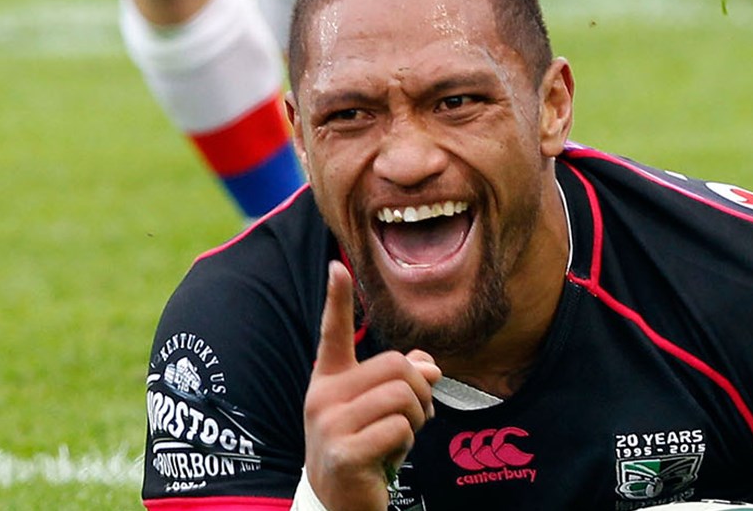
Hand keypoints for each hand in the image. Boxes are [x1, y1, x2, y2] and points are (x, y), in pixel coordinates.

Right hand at [303, 261, 441, 509]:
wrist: (342, 503)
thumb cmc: (367, 449)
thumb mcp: (382, 411)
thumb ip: (404, 381)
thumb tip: (430, 364)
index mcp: (330, 382)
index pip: (333, 334)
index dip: (337, 300)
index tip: (338, 266)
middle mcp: (322, 398)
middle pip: (396, 366)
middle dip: (421, 390)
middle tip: (416, 417)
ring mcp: (329, 425)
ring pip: (402, 395)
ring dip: (417, 418)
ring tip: (402, 436)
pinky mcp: (343, 452)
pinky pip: (399, 427)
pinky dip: (407, 442)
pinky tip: (389, 457)